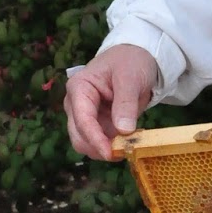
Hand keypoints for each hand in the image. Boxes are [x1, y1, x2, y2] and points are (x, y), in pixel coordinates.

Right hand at [64, 44, 158, 160]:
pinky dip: (113, 147)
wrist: (135, 58)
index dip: (95, 140)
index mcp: (79, 88)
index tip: (110, 154)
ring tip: (130, 145)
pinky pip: (101, 143)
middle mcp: (76, 105)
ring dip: (106, 150)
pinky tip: (129, 142)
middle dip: (99, 148)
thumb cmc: (130, 62)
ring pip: (88, 144)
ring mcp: (85, 117)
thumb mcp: (130, 77)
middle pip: (79, 137)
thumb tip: (123, 131)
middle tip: (125, 152)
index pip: (82, 120)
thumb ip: (125, 103)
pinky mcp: (97, 125)